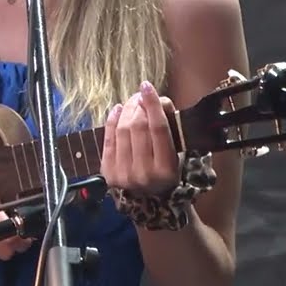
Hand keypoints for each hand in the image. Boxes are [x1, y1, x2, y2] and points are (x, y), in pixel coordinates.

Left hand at [100, 80, 179, 194]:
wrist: (149, 199)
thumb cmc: (166, 169)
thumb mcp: (177, 152)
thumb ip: (170, 126)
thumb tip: (155, 98)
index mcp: (166, 170)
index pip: (158, 129)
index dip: (152, 104)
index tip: (147, 86)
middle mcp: (143, 174)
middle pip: (138, 126)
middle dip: (139, 105)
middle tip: (140, 96)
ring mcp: (123, 174)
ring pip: (122, 130)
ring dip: (126, 110)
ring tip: (132, 102)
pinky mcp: (108, 172)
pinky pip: (108, 138)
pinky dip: (112, 120)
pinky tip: (118, 109)